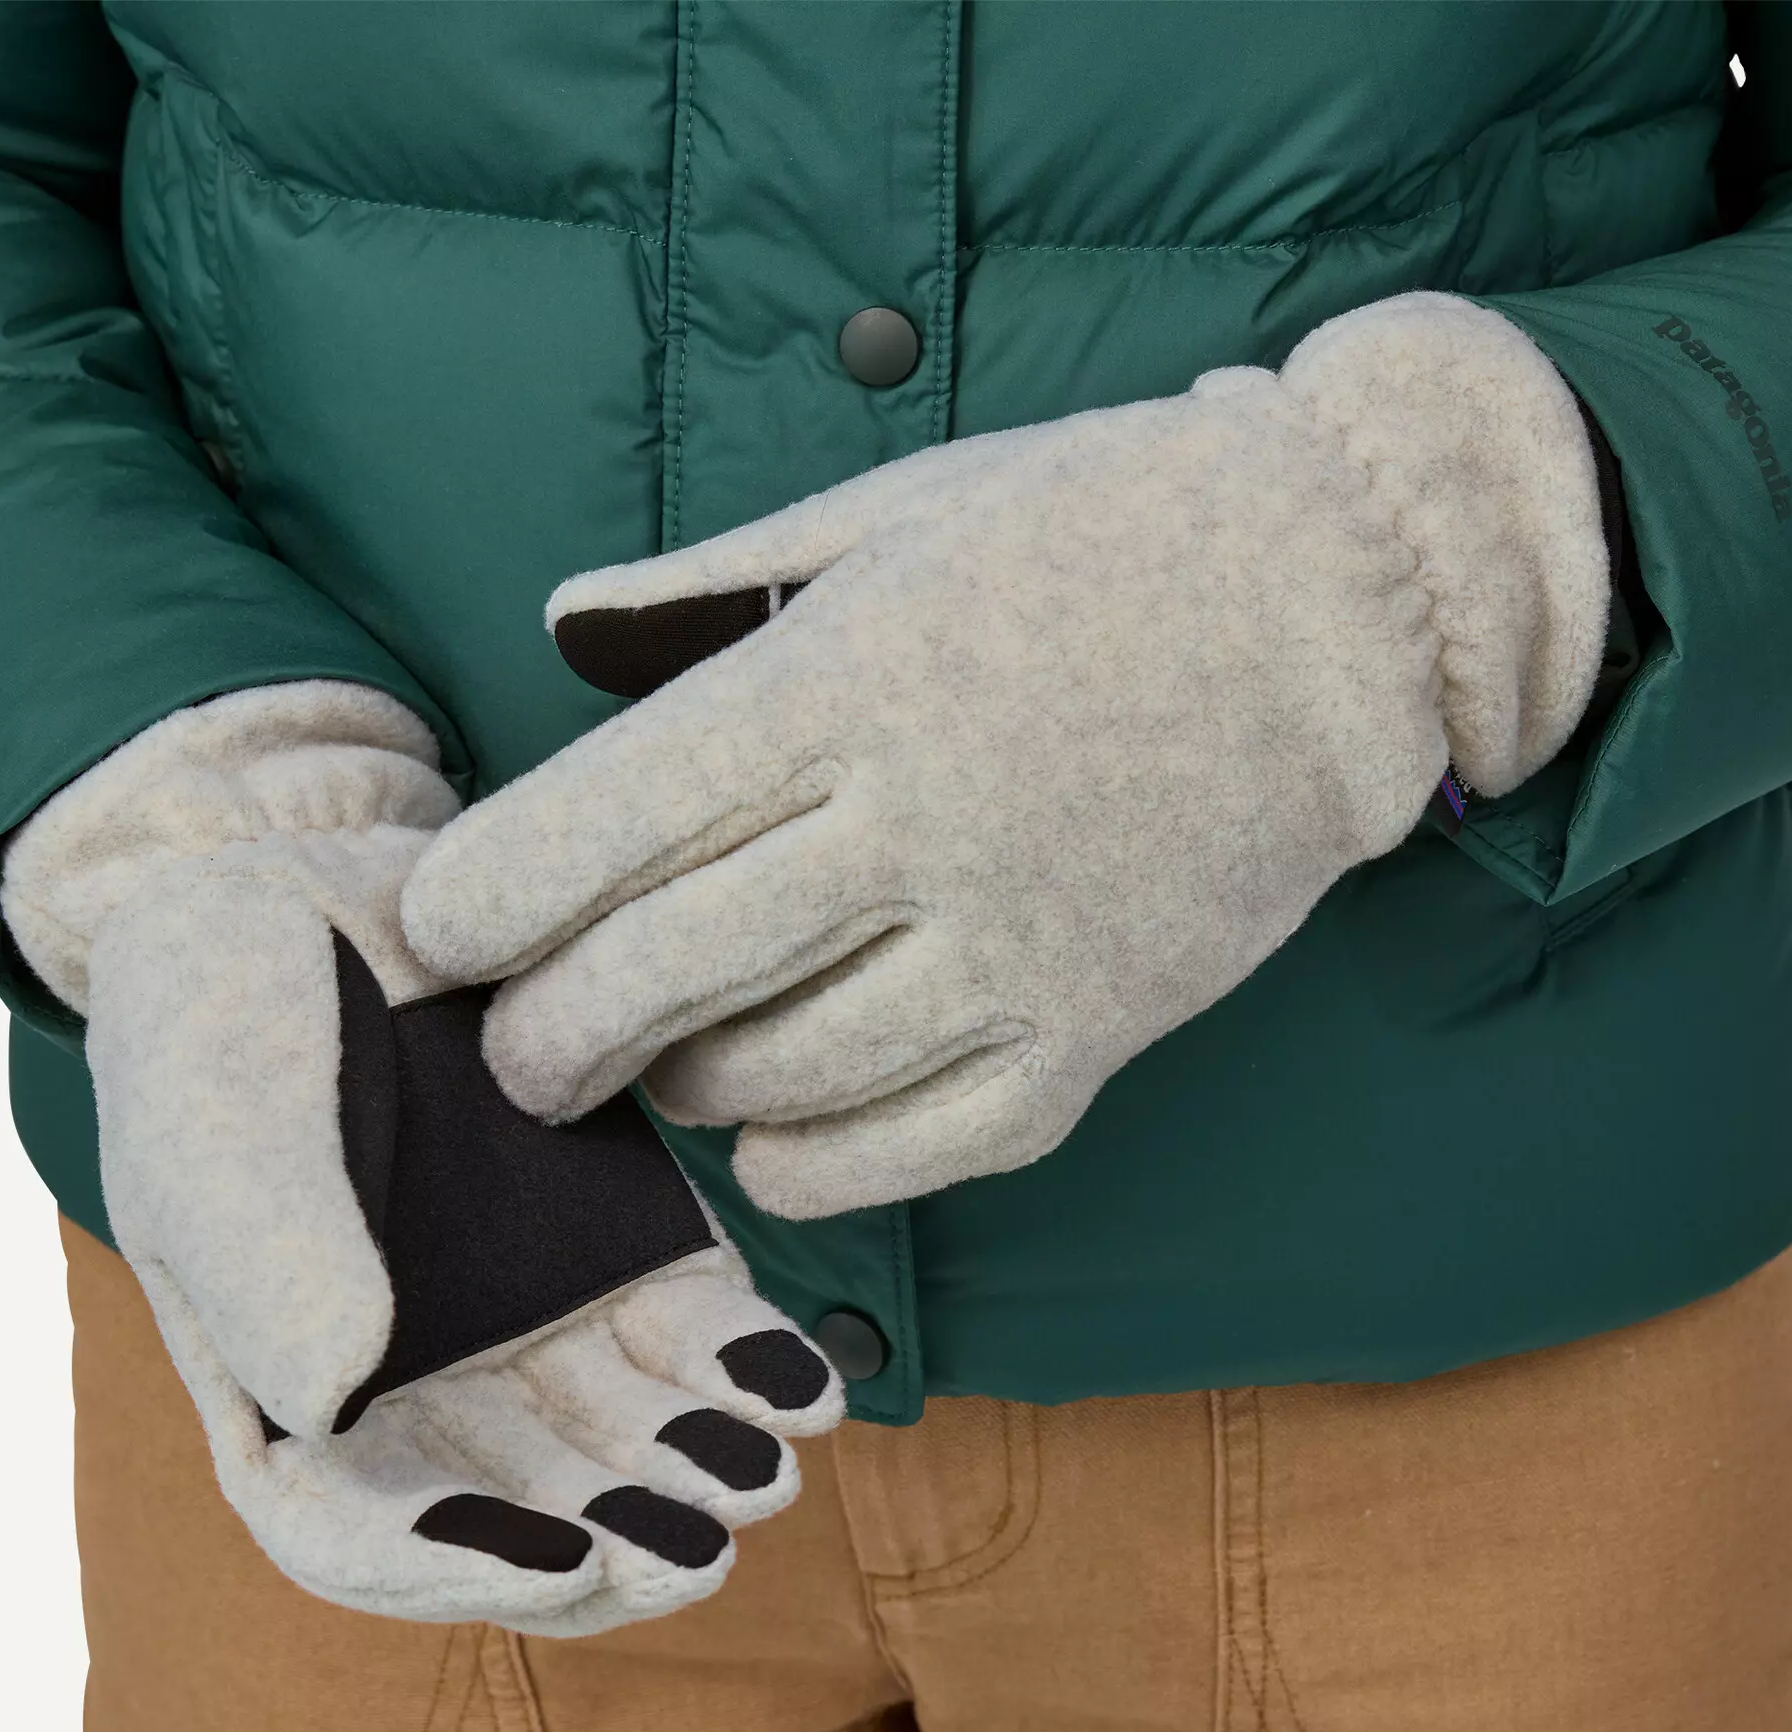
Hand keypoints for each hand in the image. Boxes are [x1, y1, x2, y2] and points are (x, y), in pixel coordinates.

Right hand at [86, 824, 840, 1632]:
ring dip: (698, 1468)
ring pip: (624, 1438)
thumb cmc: (225, 1006)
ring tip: (770, 1466)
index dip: (460, 1568)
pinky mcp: (624, 1241)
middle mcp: (423, 1379)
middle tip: (705, 1544)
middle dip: (617, 1540)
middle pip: (523, 1507)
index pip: (363, 1532)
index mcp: (293, 1385)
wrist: (324, 884)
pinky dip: (750, 1367)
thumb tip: (330, 1404)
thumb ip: (263, 1255)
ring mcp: (532, 1316)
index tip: (563, 1561)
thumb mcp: (212, 1114)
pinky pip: (694, 1331)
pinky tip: (807, 1382)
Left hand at [403, 294, 1607, 1219]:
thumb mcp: (895, 507)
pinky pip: (921, 1145)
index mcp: (840, 682)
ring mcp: (1015, 944)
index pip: (597, 828)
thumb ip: (712, 582)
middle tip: (518, 1055)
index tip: (447, 933)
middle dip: (547, 1038)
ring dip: (682, 1091)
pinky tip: (775, 1139)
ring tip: (656, 1070)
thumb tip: (562, 629)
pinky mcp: (1100, 1028)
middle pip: (658, 975)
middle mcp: (914, 826)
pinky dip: (818, 1164)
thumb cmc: (1105, 528)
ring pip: (780, 1077)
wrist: (1344, 599)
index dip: (485, 902)